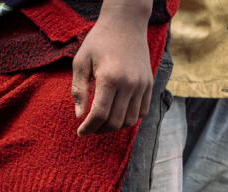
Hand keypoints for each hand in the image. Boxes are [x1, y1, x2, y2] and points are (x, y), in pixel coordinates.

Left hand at [71, 13, 153, 136]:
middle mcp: (129, 83)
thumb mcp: (81, 61)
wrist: (126, 23)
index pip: (99, 115)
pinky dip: (129, 118)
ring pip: (130, 120)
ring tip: (102, 123)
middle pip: (115, 122)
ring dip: (115, 127)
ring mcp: (142, 84)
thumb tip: (79, 115)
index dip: (88, 128)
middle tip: (90, 128)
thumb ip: (78, 90)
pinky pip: (142, 111)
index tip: (80, 132)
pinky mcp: (149, 84)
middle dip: (99, 130)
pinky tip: (117, 114)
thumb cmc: (99, 40)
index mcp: (110, 77)